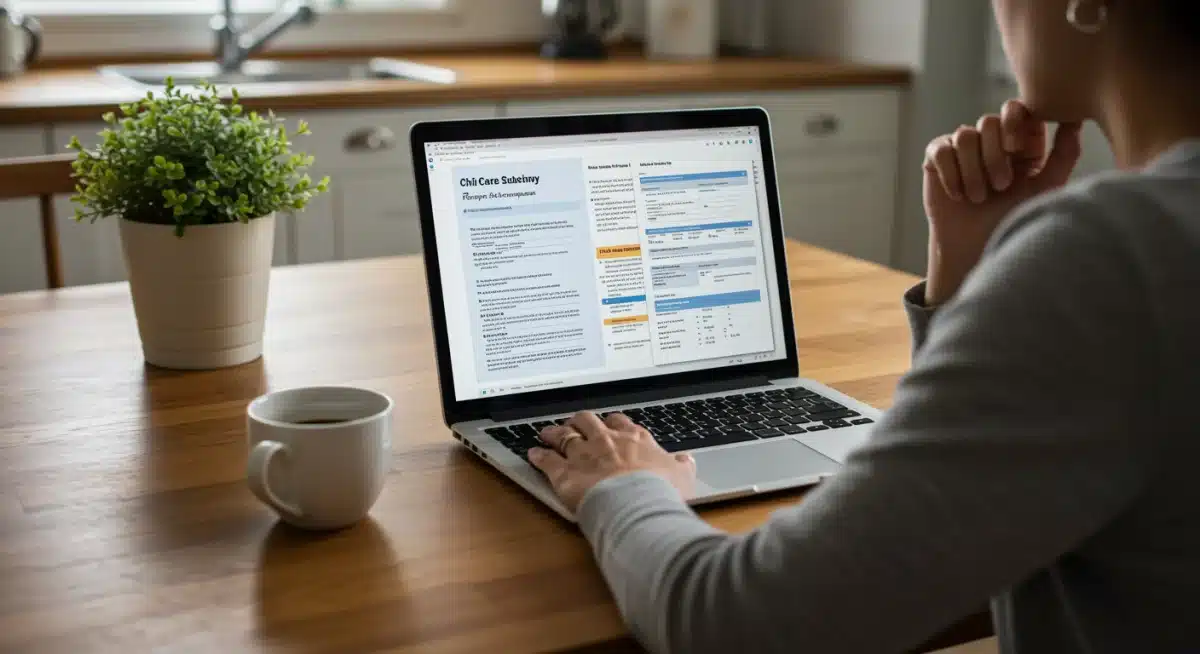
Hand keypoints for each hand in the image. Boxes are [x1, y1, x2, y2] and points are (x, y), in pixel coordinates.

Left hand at [528, 411, 697, 511]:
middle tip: (576, 423)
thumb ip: (682, 465)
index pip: (621, 422)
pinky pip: (547, 460)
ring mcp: (583, 455)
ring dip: (556, 433)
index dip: (613, 423)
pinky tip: (533, 454)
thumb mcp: (683, 476)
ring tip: (548, 432)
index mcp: (635, 439)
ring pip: (564, 435)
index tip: (609, 425)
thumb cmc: (661, 492)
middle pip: (588, 421)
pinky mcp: (565, 473)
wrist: (637, 504)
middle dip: (580, 421)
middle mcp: (606, 441)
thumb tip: (686, 460)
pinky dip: (539, 456)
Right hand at [923, 100, 1082, 305]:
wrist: (978, 246)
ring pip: (964, 135)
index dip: (1015, 122)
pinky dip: (951, 174)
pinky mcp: (938, 158)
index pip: (1016, 109)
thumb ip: (1065, 152)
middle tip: (1001, 186)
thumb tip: (1077, 118)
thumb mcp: (1047, 186)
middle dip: (995, 156)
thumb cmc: (1015, 218)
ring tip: (979, 197)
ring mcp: (963, 147)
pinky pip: (941, 150)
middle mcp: (991, 139)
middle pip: (989, 121)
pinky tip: (958, 195)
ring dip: (973, 171)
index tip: (1019, 150)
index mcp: (1019, 139)